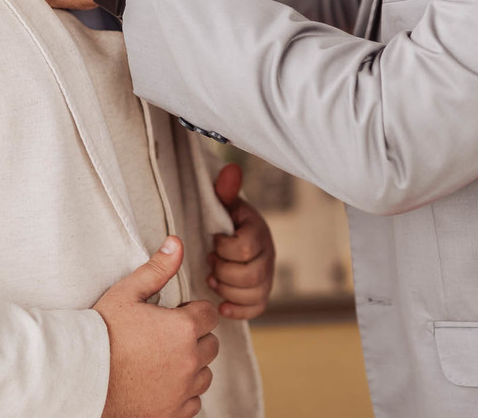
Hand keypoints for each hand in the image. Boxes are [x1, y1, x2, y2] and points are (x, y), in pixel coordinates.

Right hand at [95, 236, 219, 417]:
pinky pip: (193, 401)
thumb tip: (177, 242)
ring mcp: (182, 390)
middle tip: (164, 337)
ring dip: (191, 366)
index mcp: (183, 329)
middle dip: (194, 338)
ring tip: (161, 360)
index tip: (172, 316)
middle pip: (211, 344)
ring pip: (205, 374)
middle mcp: (189, 361)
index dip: (192, 312)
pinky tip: (160, 382)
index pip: (209, 315)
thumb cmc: (101, 333)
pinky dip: (183, 393)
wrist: (80, 377)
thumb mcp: (127, 293)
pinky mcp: (173, 413)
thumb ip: (157, 268)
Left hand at [208, 164, 274, 319]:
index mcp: (258, 230)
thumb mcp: (224, 203)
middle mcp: (268, 253)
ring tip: (211, 279)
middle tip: (209, 263)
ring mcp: (267, 275)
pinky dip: (238, 310)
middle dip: (224, 271)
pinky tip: (221, 304)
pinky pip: (257, 307)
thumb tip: (231, 168)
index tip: (212, 241)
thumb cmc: (224, 220)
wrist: (230, 235)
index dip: (224, 248)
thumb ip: (225, 190)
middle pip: (252, 273)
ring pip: (255, 293)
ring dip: (228, 289)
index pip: (246, 247)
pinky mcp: (261, 292)